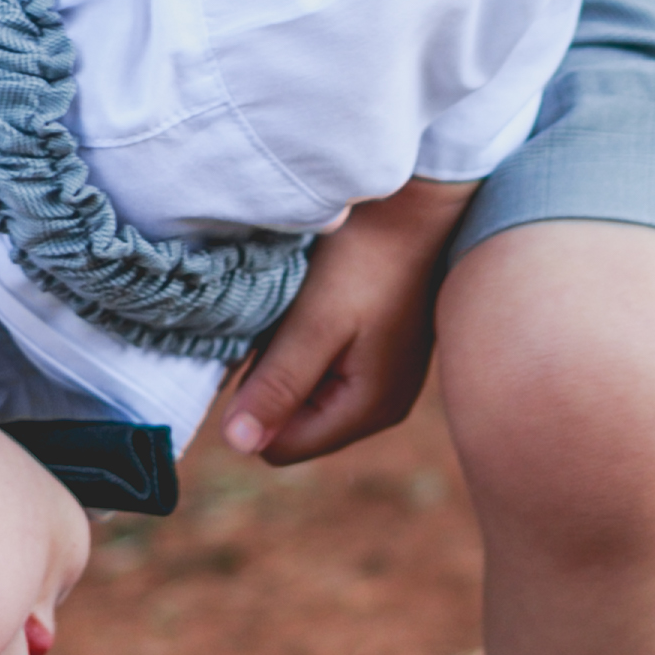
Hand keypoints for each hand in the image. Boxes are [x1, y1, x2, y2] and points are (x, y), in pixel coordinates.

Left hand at [213, 178, 478, 464]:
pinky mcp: (378, 356)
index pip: (281, 446)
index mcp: (368, 410)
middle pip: (292, 423)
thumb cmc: (369, 260)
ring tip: (301, 311)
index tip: (259, 350)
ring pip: (304, 395)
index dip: (254, 406)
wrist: (418, 208)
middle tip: (281, 326)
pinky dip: (305, 344)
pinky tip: (317, 306)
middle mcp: (378, 407)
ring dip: (285, 359)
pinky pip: (322, 369)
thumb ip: (277, 385)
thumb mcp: (315, 324)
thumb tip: (236, 445)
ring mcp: (381, 382)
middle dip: (271, 382)